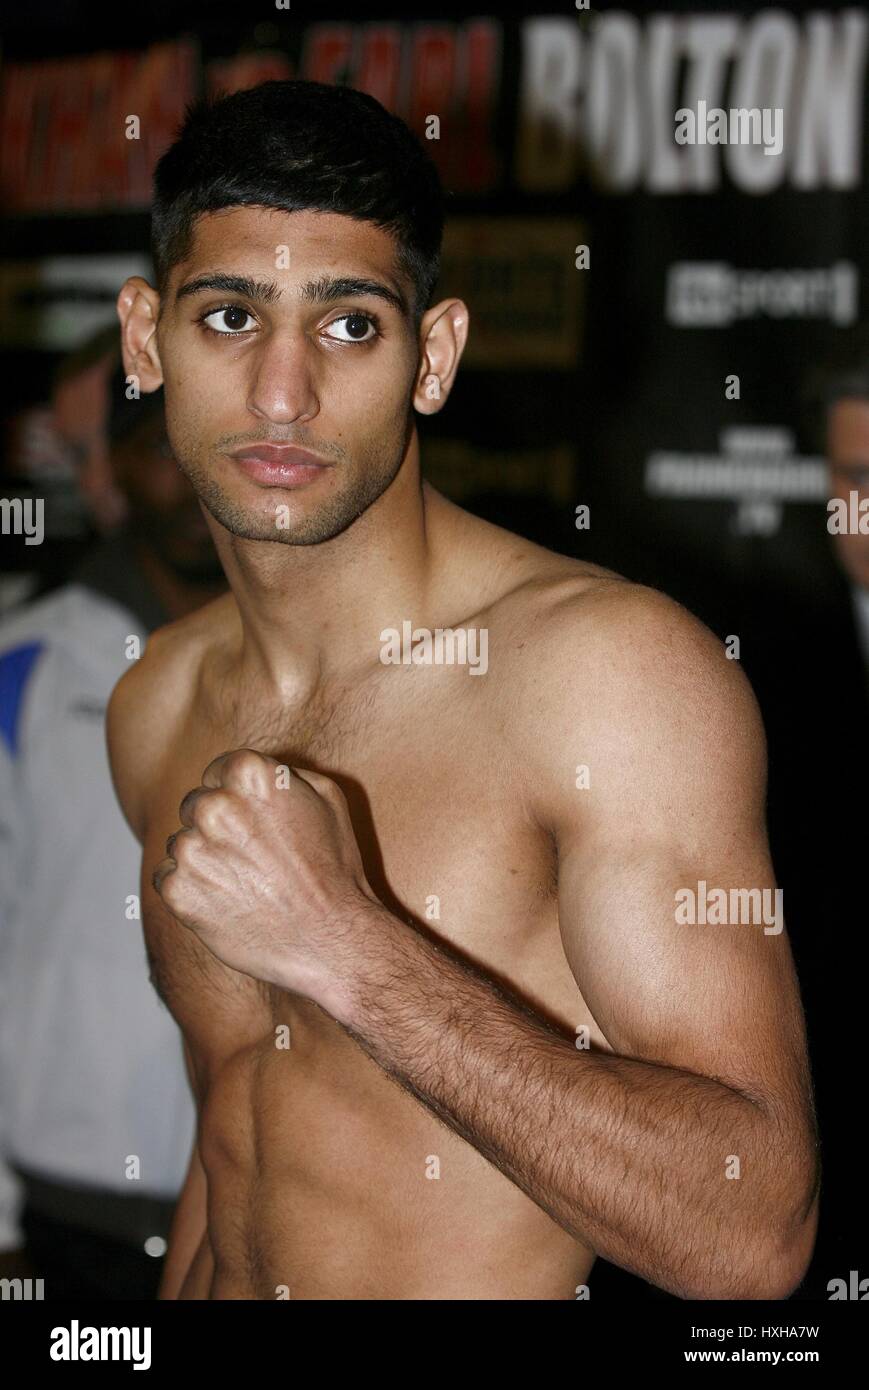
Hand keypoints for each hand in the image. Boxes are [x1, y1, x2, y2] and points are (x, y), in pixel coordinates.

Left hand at [152, 749, 380, 1005]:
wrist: (330, 939)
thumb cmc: (334, 868)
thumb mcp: (328, 799)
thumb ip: (284, 773)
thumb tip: (260, 772)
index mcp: (249, 774)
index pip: (218, 772)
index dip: (237, 797)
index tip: (255, 823)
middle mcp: (213, 806)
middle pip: (196, 805)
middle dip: (217, 826)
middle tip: (252, 857)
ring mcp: (192, 849)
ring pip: (181, 843)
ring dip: (204, 858)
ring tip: (245, 884)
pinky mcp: (177, 890)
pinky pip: (168, 878)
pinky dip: (191, 889)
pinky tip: (228, 902)